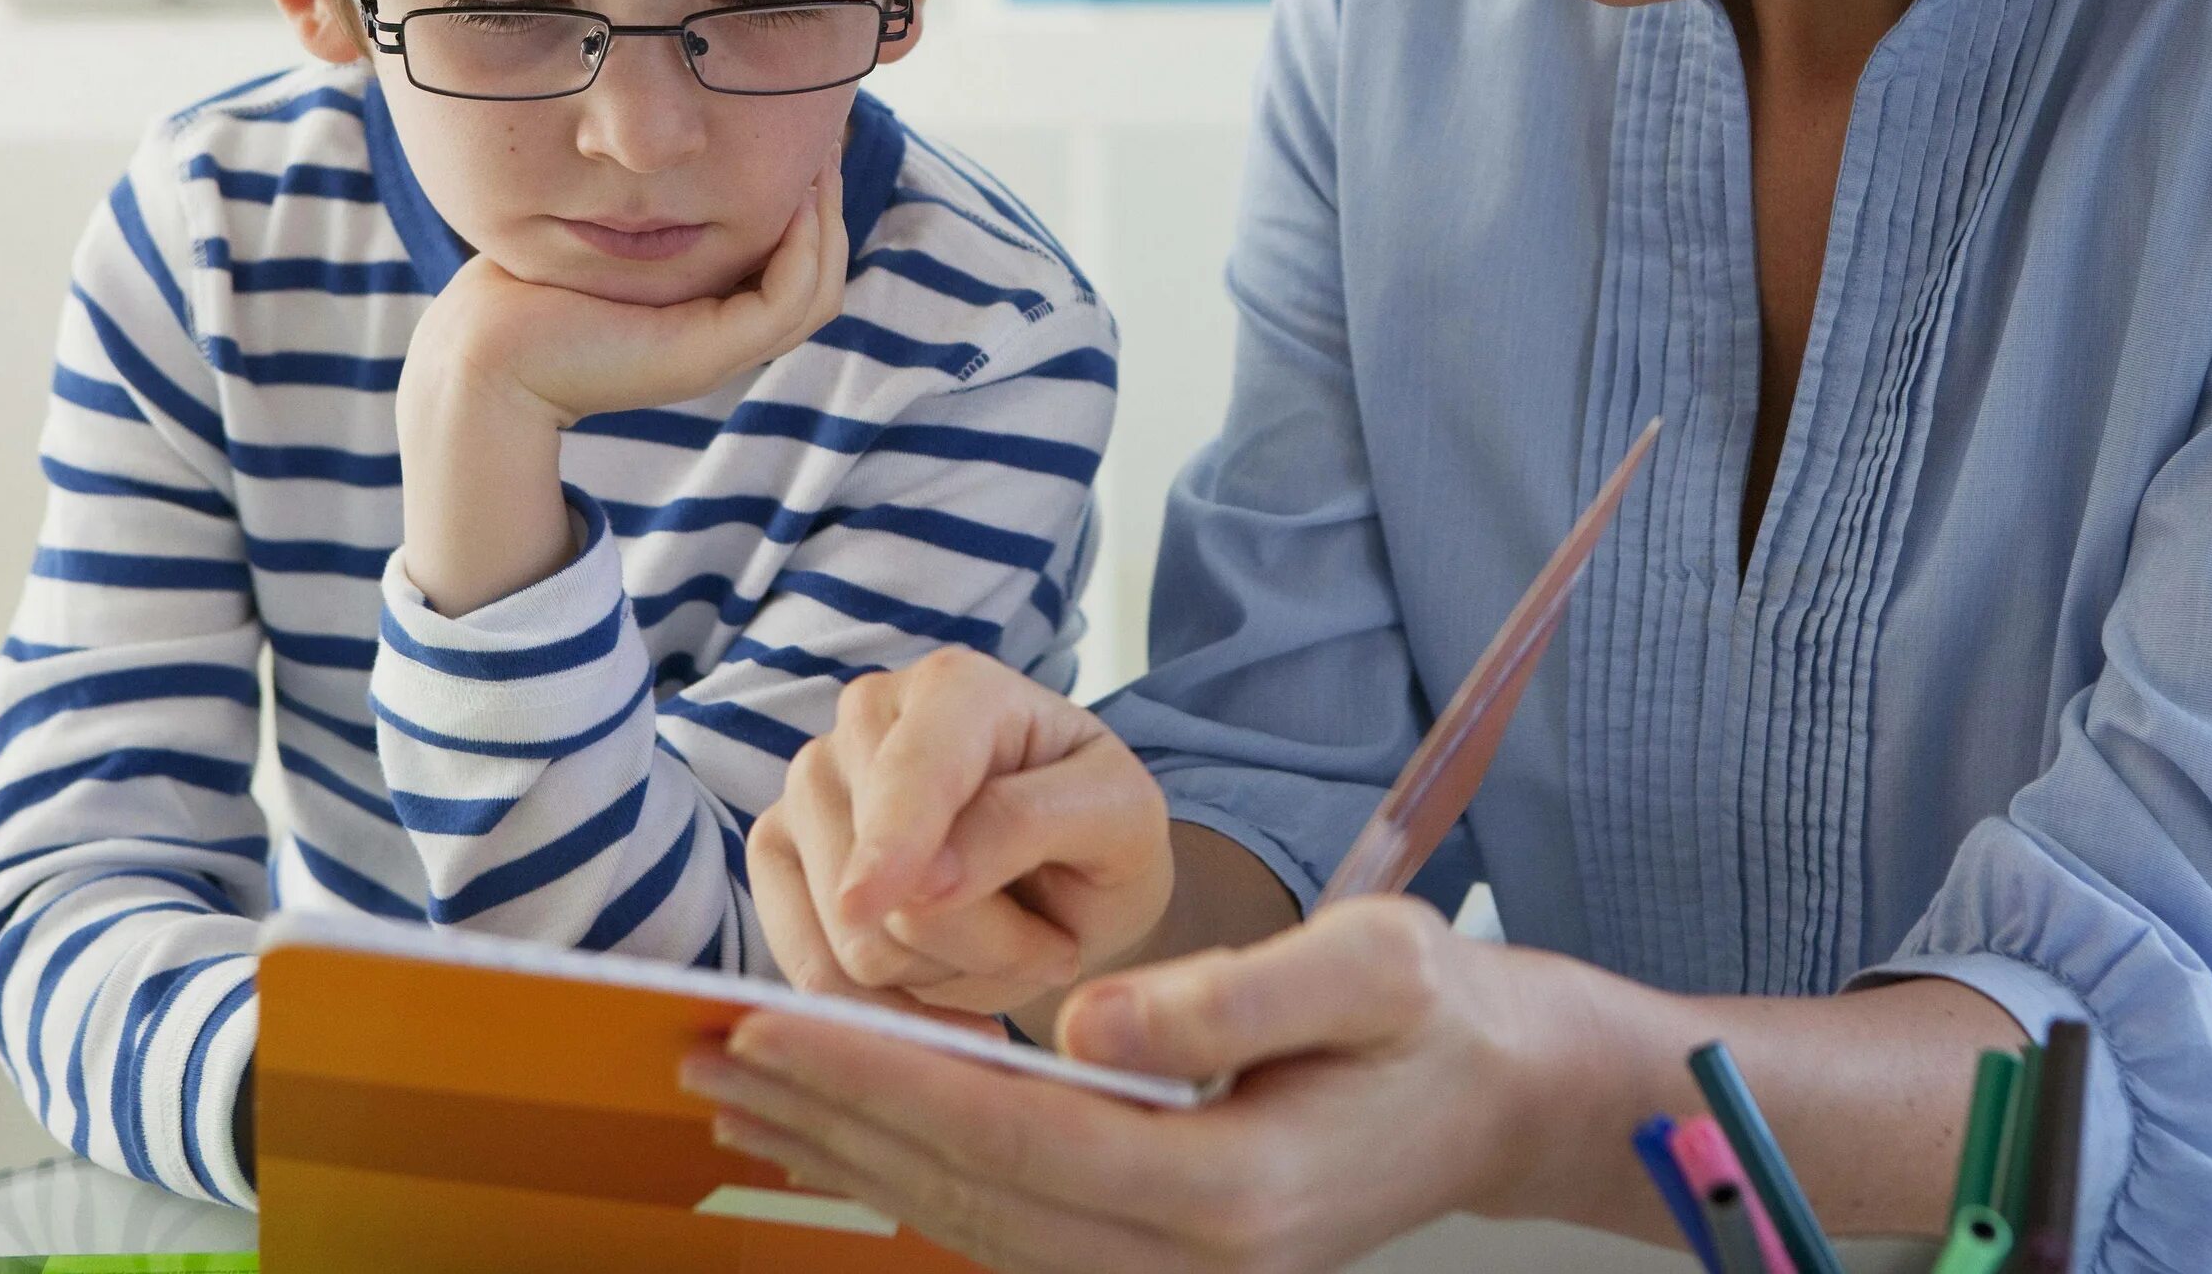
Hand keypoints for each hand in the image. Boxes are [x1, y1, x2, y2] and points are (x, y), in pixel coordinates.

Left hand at [411, 150, 849, 433]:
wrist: (484, 351)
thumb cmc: (529, 287)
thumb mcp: (607, 236)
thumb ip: (649, 209)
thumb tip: (662, 145)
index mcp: (709, 315)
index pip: (796, 266)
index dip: (811, 205)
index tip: (803, 140)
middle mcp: (726, 337)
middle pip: (823, 277)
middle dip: (830, 203)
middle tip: (825, 139)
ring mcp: (723, 350)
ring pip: (820, 290)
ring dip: (827, 221)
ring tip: (817, 161)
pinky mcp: (708, 352)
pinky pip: (791, 298)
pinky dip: (805, 246)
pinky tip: (791, 195)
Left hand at [685, 897, 1596, 1273]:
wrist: (1505, 1100)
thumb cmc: (1439, 1016)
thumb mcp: (1375, 966)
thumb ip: (1238, 993)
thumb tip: (1088, 1022)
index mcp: (1233, 1190)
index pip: (1016, 1131)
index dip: (884, 1076)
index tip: (771, 1018)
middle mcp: (1188, 1261)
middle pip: (968, 1193)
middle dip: (829, 1121)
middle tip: (705, 1048)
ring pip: (971, 1223)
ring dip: (848, 1159)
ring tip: (737, 1095)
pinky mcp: (1155, 1261)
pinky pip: (1003, 1227)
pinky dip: (910, 1181)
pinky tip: (844, 1143)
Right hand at [747, 647, 1174, 1014]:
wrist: (1067, 871)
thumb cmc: (1101, 831)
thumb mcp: (1117, 817)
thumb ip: (1027, 826)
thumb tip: (921, 883)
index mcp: (957, 687)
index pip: (913, 774)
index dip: (891, 842)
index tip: (867, 904)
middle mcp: (865, 717)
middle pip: (883, 881)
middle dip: (976, 939)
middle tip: (1048, 940)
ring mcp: (810, 784)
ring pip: (848, 937)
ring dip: (940, 973)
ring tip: (997, 940)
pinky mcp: (776, 854)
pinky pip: (810, 972)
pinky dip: (886, 1006)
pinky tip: (945, 983)